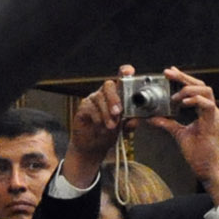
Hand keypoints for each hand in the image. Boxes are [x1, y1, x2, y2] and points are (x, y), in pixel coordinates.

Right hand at [60, 66, 131, 188]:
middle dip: (114, 98)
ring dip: (107, 113)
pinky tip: (101, 127)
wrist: (93, 146)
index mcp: (118, 95)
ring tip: (111, 126)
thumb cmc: (110, 133)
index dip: (124, 72)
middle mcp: (104, 94)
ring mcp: (92, 100)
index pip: (121, 78)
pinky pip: (90, 109)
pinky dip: (98, 119)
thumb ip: (131, 122)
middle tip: (118, 112)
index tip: (129, 72)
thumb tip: (135, 118)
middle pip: (108, 85)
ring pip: (99, 98)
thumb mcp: (125, 128)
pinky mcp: (82, 108)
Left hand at [147, 69, 218, 202]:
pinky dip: (194, 100)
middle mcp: (211, 110)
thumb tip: (151, 117)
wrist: (209, 170)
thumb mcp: (179, 134)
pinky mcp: (213, 123)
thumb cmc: (199, 154)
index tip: (169, 73)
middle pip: (201, 85)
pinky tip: (182, 102)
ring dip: (188, 89)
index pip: (196, 88)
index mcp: (205, 111)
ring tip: (174, 95)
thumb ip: (167, 124)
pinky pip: (207, 105)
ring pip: (206, 91)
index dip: (183, 79)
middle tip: (167, 73)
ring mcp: (214, 115)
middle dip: (183, 77)